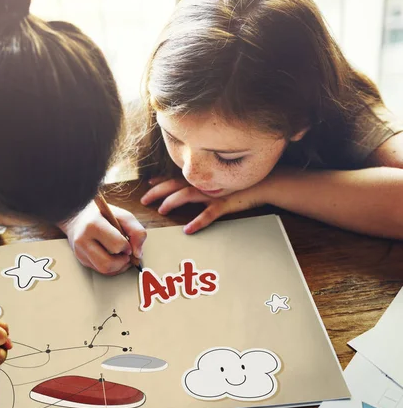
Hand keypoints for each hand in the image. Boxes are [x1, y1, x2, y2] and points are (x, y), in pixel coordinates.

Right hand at [59, 200, 146, 274]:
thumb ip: (136, 231)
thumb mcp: (123, 216)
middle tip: (126, 254)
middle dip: (123, 261)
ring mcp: (80, 252)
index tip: (128, 243)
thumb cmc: (104, 215)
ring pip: (103, 270)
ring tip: (122, 257)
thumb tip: (138, 254)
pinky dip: (112, 268)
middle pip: (107, 263)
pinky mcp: (81, 260)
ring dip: (118, 267)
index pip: (116, 245)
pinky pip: (100, 271)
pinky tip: (115, 258)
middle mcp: (83, 240)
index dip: (127, 247)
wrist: (79, 216)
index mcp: (93, 225)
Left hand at [141, 177, 266, 233]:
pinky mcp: (224, 204)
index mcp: (201, 179)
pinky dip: (197, 222)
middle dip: (157, 192)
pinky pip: (208, 214)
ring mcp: (213, 193)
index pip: (175, 178)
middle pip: (174, 185)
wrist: (263, 184)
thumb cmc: (239, 185)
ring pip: (187, 195)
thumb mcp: (217, 183)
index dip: (160, 181)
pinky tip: (188, 229)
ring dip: (172, 201)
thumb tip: (185, 188)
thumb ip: (201, 185)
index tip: (147, 184)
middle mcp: (203, 184)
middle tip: (144, 200)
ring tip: (162, 210)